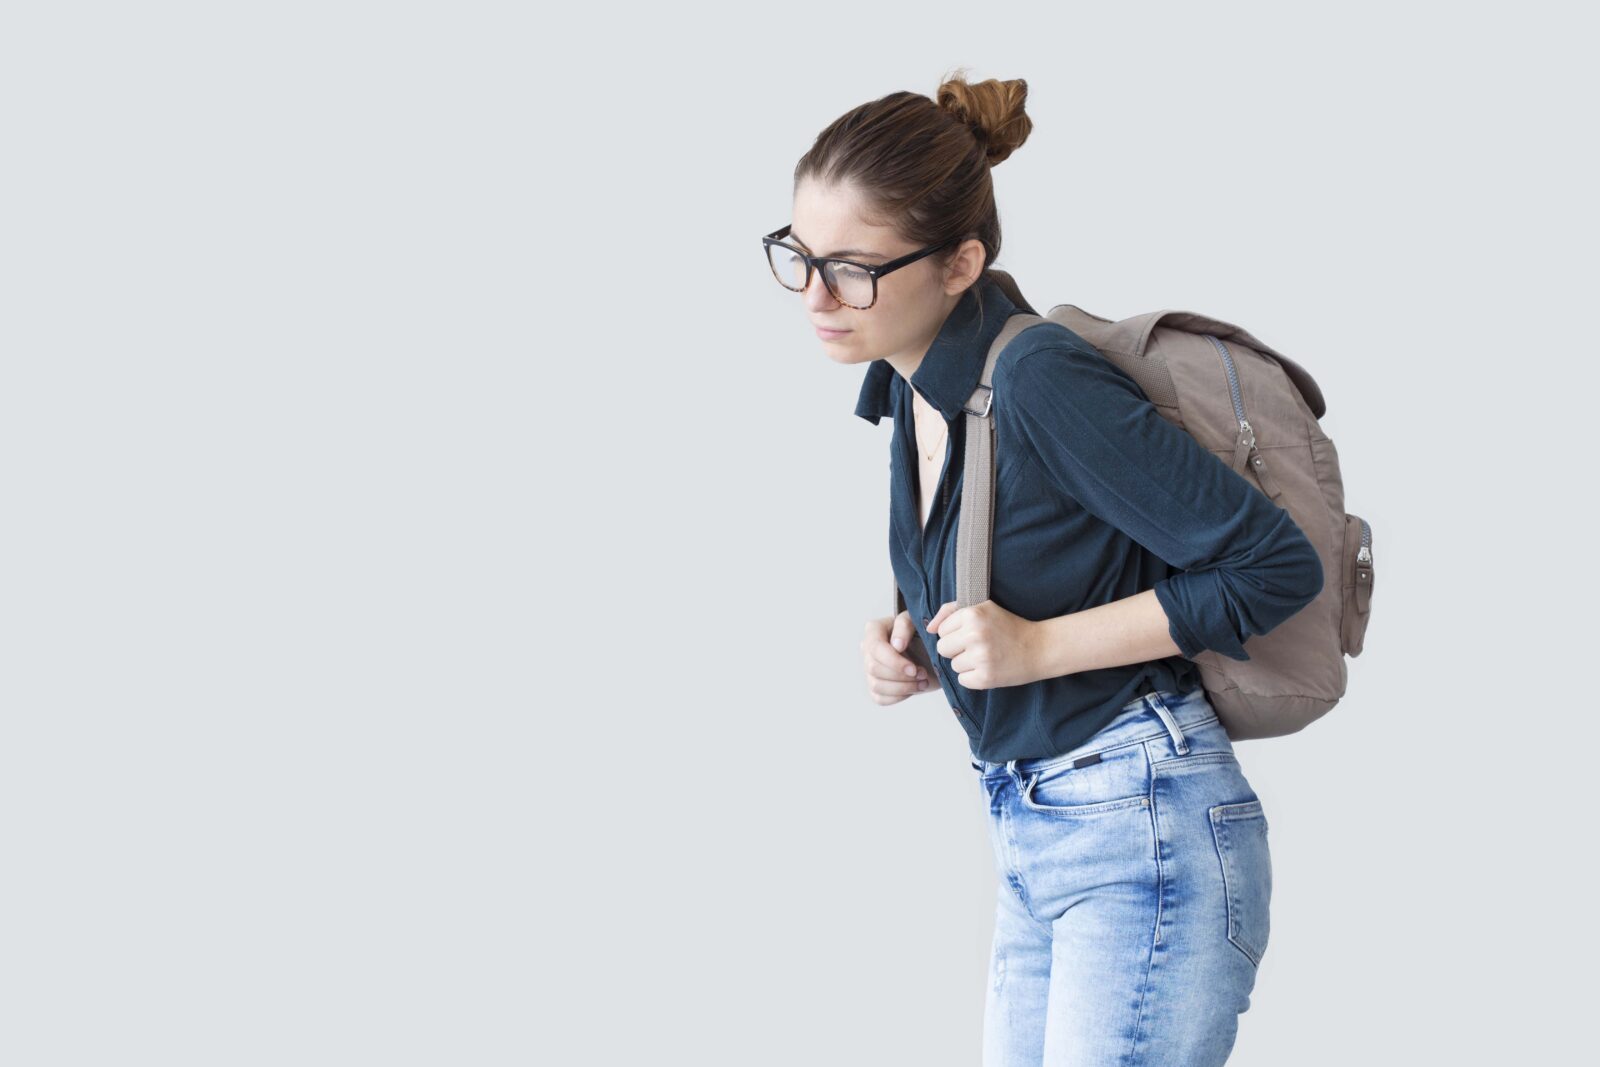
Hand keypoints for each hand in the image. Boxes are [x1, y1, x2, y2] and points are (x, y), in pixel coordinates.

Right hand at [861, 612, 935, 704]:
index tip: (914, 669)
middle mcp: (867, 649)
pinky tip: (913, 688)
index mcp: (874, 630)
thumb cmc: (922, 632)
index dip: (894, 662)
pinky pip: (880, 698)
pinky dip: (899, 697)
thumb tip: (896, 645)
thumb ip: (904, 626)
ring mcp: (869, 669)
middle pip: (874, 669)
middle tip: (923, 674)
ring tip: (922, 683)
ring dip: (903, 688)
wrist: (931, 651)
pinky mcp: (876, 686)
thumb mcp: (916, 622)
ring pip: (877, 686)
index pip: (876, 648)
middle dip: (901, 676)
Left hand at [927, 599, 1044, 689]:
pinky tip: (990, 668)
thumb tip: (928, 629)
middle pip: (942, 649)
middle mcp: (975, 634)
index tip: (974, 633)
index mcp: (973, 613)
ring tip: (987, 656)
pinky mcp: (985, 677)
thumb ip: (950, 611)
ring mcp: (980, 657)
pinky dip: (974, 678)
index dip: (956, 633)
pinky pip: (963, 680)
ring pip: (953, 665)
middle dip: (957, 649)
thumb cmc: (1008, 627)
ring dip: (966, 664)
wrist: (1040, 648)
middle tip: (979, 646)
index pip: (941, 631)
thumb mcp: (982, 608)